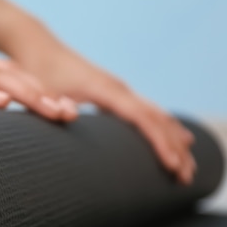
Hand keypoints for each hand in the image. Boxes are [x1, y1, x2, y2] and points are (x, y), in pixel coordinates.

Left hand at [13, 43, 195, 184]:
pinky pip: (148, 113)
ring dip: (175, 141)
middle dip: (175, 148)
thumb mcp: (40, 92)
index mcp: (105, 90)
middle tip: (187, 178)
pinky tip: (180, 141)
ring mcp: (119, 90)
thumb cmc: (37, 72)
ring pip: (157, 116)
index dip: (160, 142)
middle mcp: (119, 89)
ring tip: (189, 169)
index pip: (142, 118)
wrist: (38, 48)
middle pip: (158, 119)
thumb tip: (70, 116)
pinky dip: (166, 129)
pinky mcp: (115, 95)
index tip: (173, 166)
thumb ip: (52, 104)